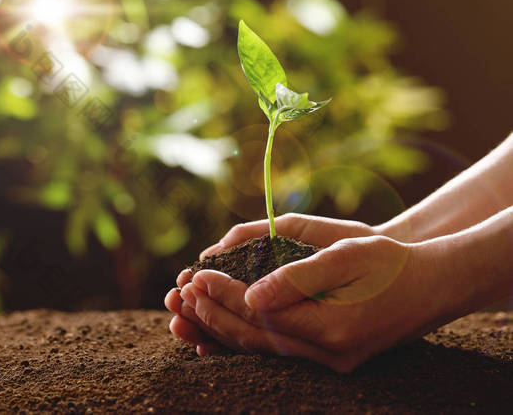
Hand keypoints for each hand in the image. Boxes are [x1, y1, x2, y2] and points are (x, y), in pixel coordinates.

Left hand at [173, 235, 456, 371]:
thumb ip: (298, 276)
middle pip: (255, 339)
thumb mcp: (346, 256)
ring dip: (224, 329)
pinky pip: (279, 350)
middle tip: (184, 291)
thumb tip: (249, 294)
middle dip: (214, 314)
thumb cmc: (390, 263)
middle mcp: (329, 354)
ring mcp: (331, 362)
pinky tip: (223, 326)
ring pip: (264, 350)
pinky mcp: (331, 359)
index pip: (260, 315)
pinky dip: (248, 336)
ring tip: (191, 309)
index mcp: (332, 328)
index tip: (197, 275)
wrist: (433, 286)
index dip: (224, 294)